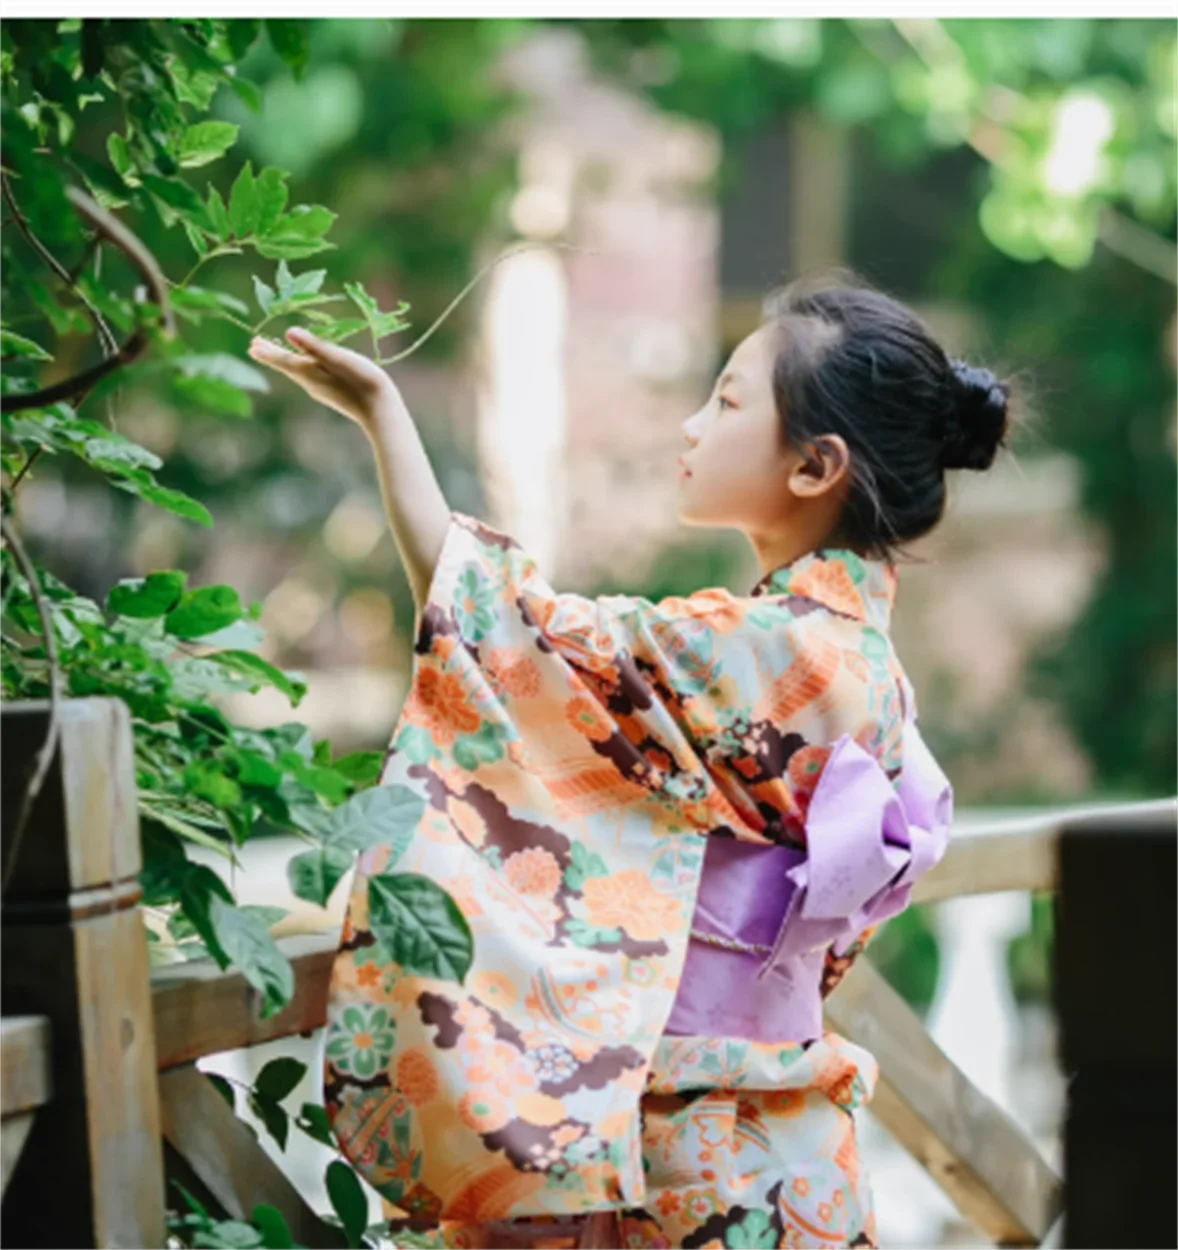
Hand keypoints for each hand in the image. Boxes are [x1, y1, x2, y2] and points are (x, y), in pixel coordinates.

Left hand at [247, 327, 401, 430]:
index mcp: (310, 373)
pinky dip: (301, 367)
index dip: (268, 352)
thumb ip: (314, 346)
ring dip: (286, 361)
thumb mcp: (339, 358)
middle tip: (254, 347)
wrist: (381, 411)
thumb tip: (288, 333)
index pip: (284, 360)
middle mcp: (312, 384)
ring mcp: (322, 390)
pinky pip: (310, 377)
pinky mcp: (333, 393)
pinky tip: (306, 366)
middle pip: (288, 367)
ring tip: (277, 354)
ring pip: (298, 373)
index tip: (251, 346)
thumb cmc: (362, 381)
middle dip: (273, 356)